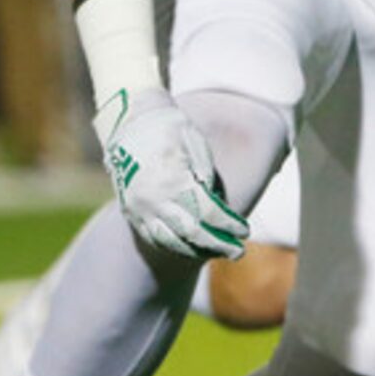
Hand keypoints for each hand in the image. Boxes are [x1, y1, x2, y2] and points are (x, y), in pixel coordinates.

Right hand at [95, 86, 246, 259]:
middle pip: (191, 233)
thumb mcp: (195, 147)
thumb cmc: (172, 130)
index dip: (229, 225)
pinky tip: (190, 248)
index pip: (208, 214)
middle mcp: (153, 199)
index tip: (245, 231)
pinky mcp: (129, 210)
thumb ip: (205, 178)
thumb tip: (217, 208)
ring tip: (217, 254)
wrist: (131, 121)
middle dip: (218, 245)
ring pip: (169, 241)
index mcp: (173, 181)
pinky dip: (172, 245)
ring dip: (196, 251)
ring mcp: (138, 207)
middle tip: (238, 252)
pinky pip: (152, 236)